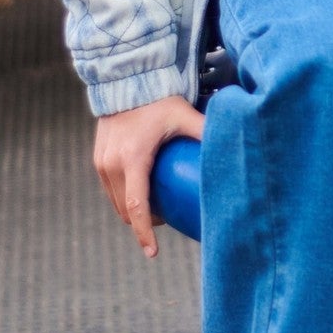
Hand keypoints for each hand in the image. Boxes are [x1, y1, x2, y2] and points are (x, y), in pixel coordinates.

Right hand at [93, 95, 204, 257]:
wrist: (126, 79)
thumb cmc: (159, 98)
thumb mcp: (184, 115)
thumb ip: (205, 131)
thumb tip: (234, 145)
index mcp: (132, 159)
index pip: (136, 207)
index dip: (144, 233)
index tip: (153, 253)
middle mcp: (111, 164)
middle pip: (125, 211)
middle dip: (144, 222)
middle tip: (169, 217)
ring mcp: (101, 162)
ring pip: (116, 202)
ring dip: (134, 211)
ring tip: (158, 206)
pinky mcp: (97, 157)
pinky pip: (110, 188)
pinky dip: (125, 196)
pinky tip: (144, 190)